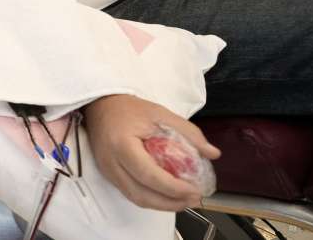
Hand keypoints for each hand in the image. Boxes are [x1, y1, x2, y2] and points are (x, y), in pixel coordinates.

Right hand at [84, 94, 220, 210]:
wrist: (99, 106)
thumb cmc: (128, 108)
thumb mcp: (161, 113)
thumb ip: (189, 133)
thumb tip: (212, 153)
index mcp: (123, 144)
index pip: (149, 175)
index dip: (174, 188)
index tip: (195, 190)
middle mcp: (112, 162)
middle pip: (142, 194)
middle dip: (171, 203)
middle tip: (194, 199)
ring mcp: (108, 171)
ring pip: (136, 198)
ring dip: (162, 205)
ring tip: (184, 201)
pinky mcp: (108, 175)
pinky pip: (131, 193)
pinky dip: (151, 199)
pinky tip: (167, 196)